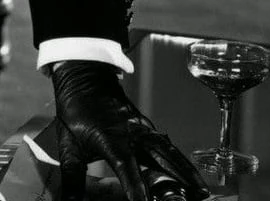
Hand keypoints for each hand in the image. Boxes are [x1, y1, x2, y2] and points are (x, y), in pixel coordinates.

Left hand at [51, 60, 207, 200]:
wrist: (85, 80)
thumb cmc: (75, 112)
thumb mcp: (67, 145)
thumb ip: (72, 176)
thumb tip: (69, 200)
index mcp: (110, 138)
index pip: (125, 166)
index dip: (135, 185)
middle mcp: (131, 134)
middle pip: (160, 159)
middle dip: (179, 180)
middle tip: (196, 197)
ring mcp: (143, 130)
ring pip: (170, 153)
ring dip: (187, 172)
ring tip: (202, 191)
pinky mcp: (149, 129)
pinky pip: (168, 147)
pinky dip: (181, 162)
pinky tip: (191, 176)